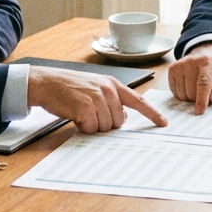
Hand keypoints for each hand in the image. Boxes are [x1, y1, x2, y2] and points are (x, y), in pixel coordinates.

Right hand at [27, 66, 167, 132]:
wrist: (47, 82)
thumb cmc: (70, 87)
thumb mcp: (95, 87)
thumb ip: (112, 100)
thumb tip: (124, 118)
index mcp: (113, 84)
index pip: (138, 100)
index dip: (152, 113)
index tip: (164, 123)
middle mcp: (108, 89)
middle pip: (119, 122)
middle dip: (105, 123)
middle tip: (89, 113)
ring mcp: (96, 97)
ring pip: (106, 127)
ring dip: (93, 125)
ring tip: (81, 112)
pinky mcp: (84, 107)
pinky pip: (91, 129)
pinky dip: (82, 127)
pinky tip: (75, 115)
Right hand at [167, 42, 211, 114]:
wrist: (205, 53)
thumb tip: (211, 98)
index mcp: (208, 62)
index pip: (203, 83)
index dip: (202, 99)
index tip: (200, 111)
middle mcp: (191, 62)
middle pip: (192, 92)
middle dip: (198, 99)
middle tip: (206, 92)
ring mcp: (179, 65)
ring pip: (182, 95)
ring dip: (190, 97)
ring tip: (197, 87)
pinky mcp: (172, 69)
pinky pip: (175, 93)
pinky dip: (183, 94)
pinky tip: (188, 85)